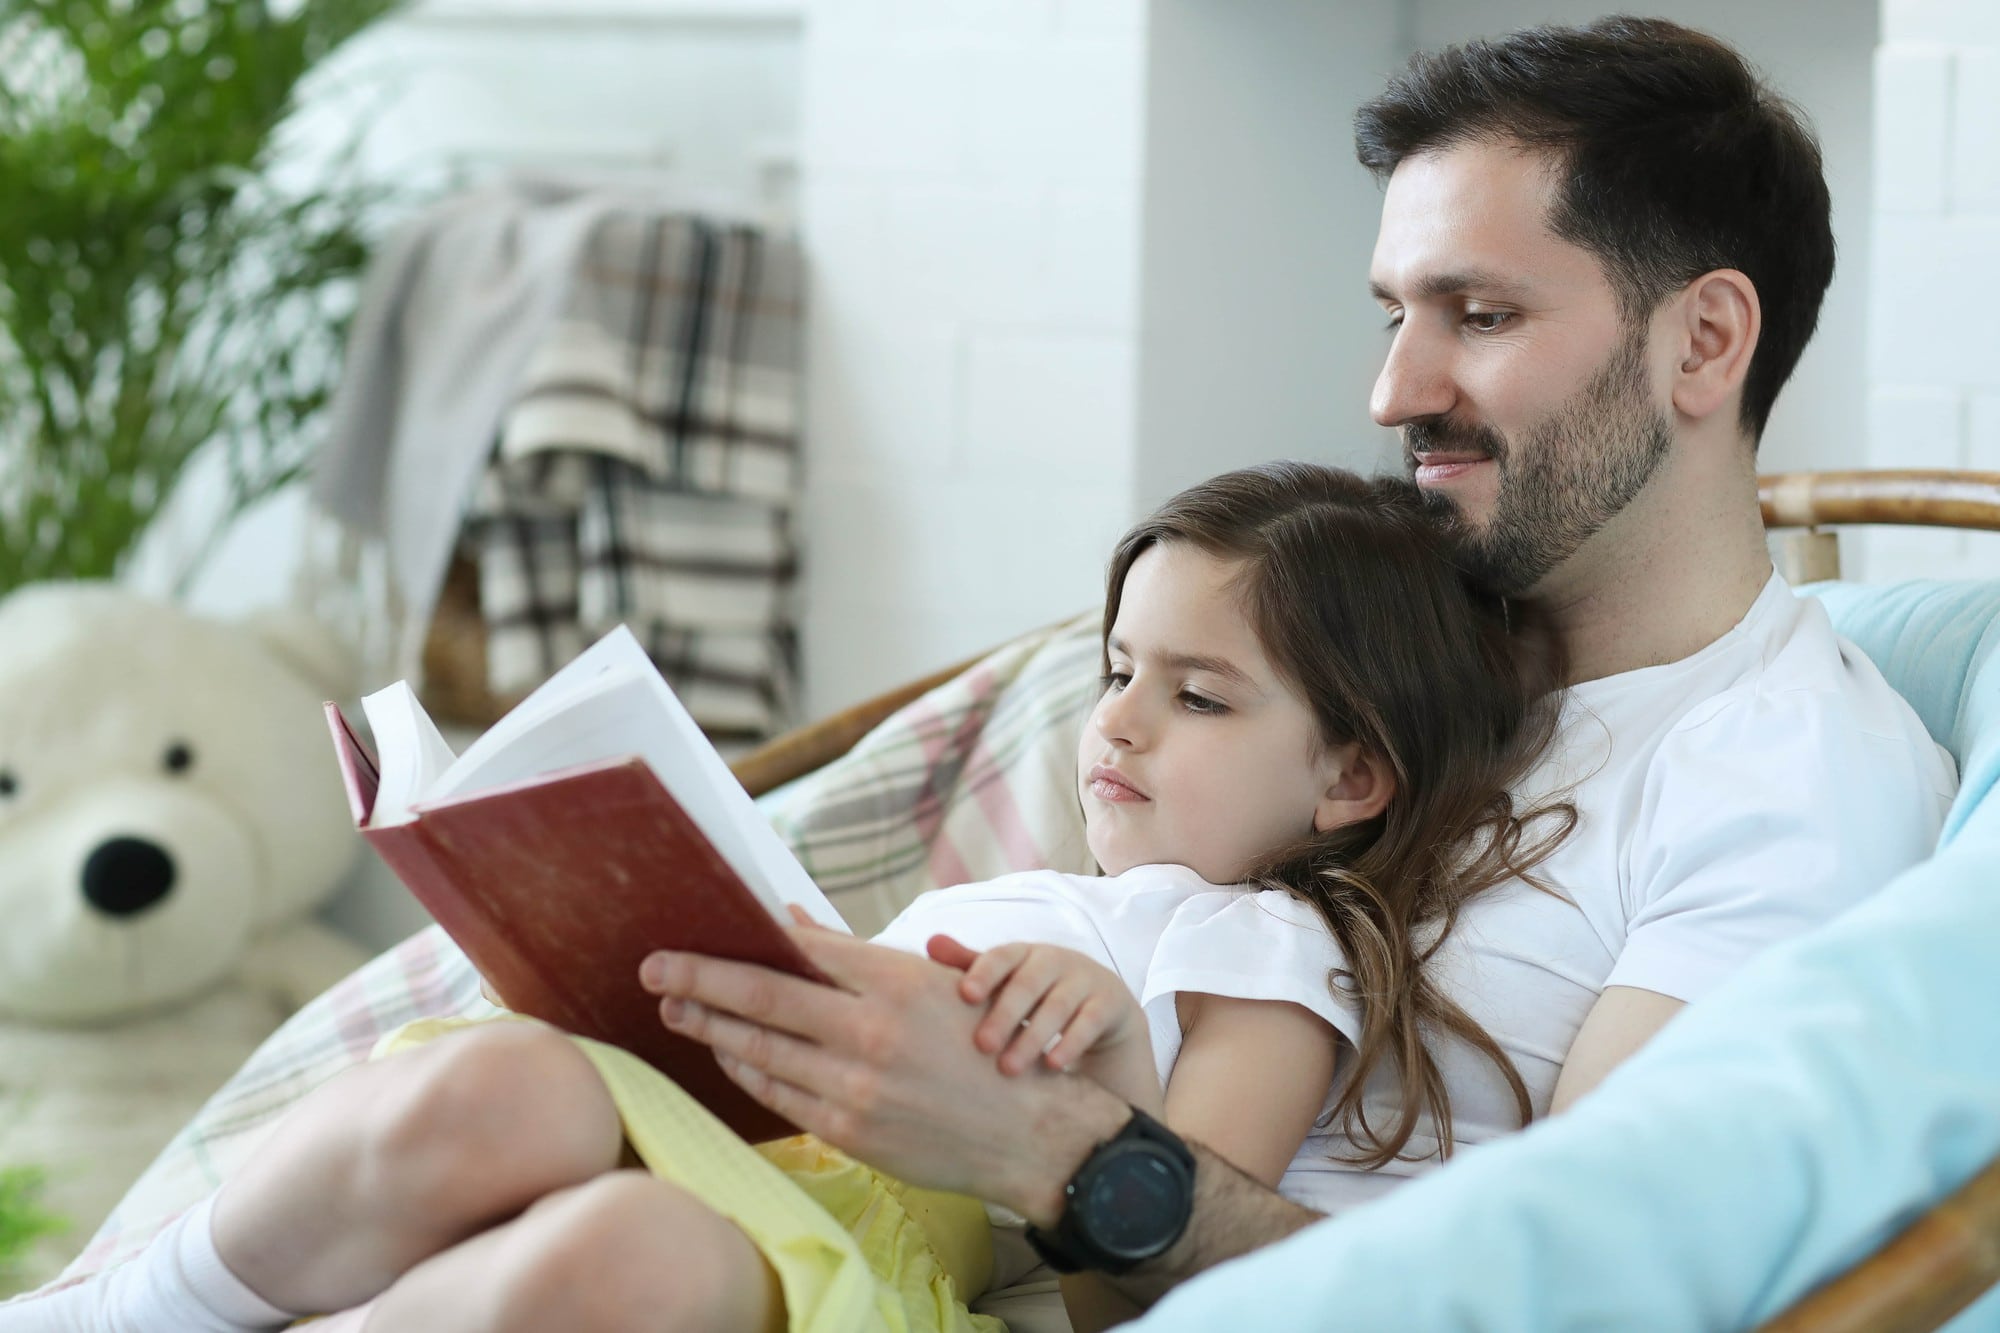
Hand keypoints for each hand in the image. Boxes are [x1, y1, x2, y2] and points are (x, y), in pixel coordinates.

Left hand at [637, 929, 1128, 1225]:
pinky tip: (723, 1051)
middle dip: (698, 979)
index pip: (797, 952)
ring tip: (675, 1006)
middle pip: (762, 999)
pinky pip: (777, 1096)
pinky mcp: (850, 1131)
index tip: (689, 933)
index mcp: (896, 982)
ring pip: (760, 1050)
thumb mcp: (929, 983)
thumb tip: (785, 918)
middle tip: (653, 968)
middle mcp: (872, 1033)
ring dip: (709, 1026)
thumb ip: (851, 955)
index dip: (736, 943)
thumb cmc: (978, 1045)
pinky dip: (743, 1071)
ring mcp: (858, 1087)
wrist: (1029, 1131)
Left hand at [936, 936, 1147, 1076]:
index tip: (965, 995)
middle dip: (1004, 1014)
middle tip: (982, 1046)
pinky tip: (1053, 1065)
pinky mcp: (1112, 1003)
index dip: (984, 972)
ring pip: (1059, 1004)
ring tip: (1010, 1068)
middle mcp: (1056, 960)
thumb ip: (970, 965)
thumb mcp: (1007, 983)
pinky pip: (1091, 1021)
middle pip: (1029, 982)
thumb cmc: (1039, 997)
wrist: (1104, 1014)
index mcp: (1024, 953)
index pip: (1001, 956)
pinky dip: (1071, 1042)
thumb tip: (929, 942)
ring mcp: (1087, 979)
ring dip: (1034, 1035)